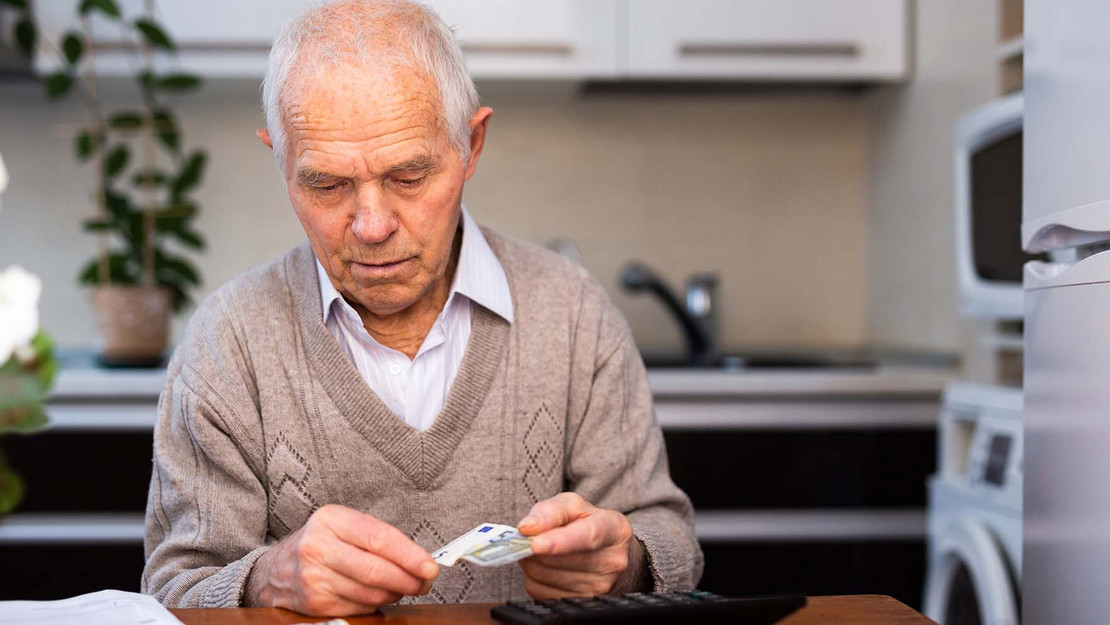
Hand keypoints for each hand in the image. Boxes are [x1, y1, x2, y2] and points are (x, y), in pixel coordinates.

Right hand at [245, 504, 438, 615]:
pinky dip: (377, 604)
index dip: (410, 555)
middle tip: (425, 582)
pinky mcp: (316, 604)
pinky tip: (380, 595)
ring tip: (404, 587)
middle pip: (377, 571)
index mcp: (331, 520)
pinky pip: (360, 608)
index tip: (431, 566)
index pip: (379, 539)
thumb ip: (378, 537)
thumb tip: (419, 559)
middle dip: (409, 580)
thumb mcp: (343, 525)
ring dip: (396, 593)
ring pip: (372, 593)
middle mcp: (318, 548)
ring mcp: (315, 579)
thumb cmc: (321, 543)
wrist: (274, 570)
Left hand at [516, 492, 646, 598]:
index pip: (587, 537)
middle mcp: (612, 561)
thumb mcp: (574, 507)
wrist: (607, 554)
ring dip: (533, 562)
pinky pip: (541, 593)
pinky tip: (548, 568)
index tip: (535, 544)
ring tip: (543, 551)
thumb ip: (550, 511)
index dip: (560, 542)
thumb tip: (527, 528)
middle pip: (558, 559)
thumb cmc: (588, 525)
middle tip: (532, 537)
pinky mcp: (582, 602)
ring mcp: (600, 587)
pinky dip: (535, 579)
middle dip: (534, 547)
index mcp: (615, 529)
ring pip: (544, 577)